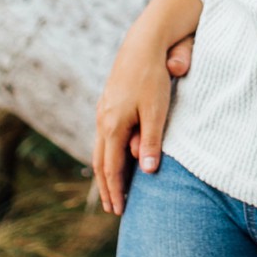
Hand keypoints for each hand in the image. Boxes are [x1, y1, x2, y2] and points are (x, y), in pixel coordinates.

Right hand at [91, 0, 200, 215]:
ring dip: (106, 172)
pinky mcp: (108, 104)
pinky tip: (114, 158)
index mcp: (112, 126)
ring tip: (112, 189)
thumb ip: (151, 142)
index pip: (111, 168)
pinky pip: (104, 137)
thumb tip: (148, 172)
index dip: (116, 191)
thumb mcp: (156, 112)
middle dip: (107, 187)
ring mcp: (103, 112)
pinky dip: (107, 155)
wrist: (142, 45)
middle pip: (100, 163)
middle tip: (113, 209)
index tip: (120, 211)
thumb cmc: (152, 79)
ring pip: (100, 149)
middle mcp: (103, 121)